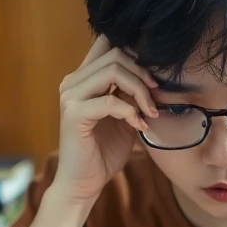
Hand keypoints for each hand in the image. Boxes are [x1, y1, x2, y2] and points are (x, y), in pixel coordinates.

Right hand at [53, 35, 159, 204]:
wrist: (84, 184)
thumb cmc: (103, 152)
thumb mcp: (124, 117)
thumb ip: (131, 95)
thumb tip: (155, 77)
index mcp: (84, 78)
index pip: (106, 43)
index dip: (134, 49)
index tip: (153, 73)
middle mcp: (73, 82)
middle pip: (115, 54)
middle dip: (143, 73)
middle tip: (156, 95)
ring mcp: (70, 96)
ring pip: (113, 71)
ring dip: (139, 90)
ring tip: (151, 111)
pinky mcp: (73, 114)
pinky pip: (110, 101)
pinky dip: (131, 112)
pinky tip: (140, 126)